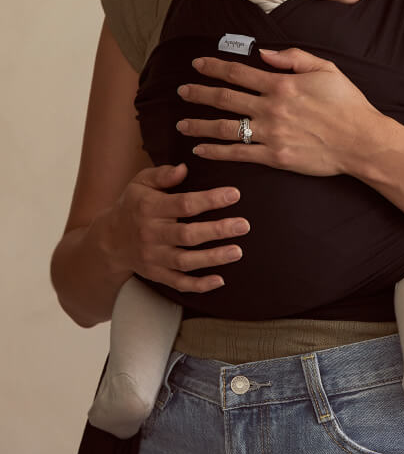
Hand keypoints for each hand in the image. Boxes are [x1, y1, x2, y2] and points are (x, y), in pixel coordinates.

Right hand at [108, 163, 249, 291]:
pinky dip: (199, 285)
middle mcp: (151, 234)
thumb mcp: (140, 183)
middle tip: (244, 225)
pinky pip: (178, 283)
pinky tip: (220, 280)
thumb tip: (184, 168)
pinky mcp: (156, 274)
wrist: (108, 240)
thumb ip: (162, 174)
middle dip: (217, 231)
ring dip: (213, 258)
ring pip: (186, 261)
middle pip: (188, 235)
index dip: (210, 199)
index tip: (235, 194)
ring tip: (238, 251)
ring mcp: (153, 257)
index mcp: (149, 208)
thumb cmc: (133, 205)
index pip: (184, 204)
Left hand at [175, 47, 381, 175]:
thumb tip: (263, 54)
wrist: (362, 140)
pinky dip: (217, 151)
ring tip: (181, 124)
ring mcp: (271, 134)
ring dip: (200, 125)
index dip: (214, 67)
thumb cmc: (347, 103)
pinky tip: (201, 149)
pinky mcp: (275, 157)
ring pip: (225, 128)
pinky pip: (239, 154)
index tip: (197, 65)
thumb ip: (292, 58)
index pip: (238, 73)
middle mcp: (271, 108)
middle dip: (199, 94)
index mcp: (281, 84)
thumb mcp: (325, 68)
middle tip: (181, 92)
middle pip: (225, 99)